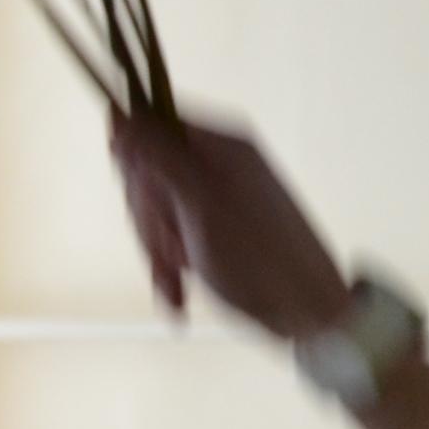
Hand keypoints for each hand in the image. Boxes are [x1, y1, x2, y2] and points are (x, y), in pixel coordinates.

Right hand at [108, 113, 357, 340]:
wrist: (308, 315)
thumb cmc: (260, 260)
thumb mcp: (200, 204)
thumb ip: (158, 157)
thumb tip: (119, 114)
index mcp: (221, 145)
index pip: (151, 127)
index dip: (137, 165)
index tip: (147, 199)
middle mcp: (218, 165)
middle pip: (149, 175)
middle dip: (152, 219)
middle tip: (173, 246)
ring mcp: (217, 201)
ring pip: (158, 213)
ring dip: (161, 251)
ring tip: (181, 279)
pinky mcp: (215, 233)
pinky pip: (174, 240)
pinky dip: (172, 268)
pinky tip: (178, 295)